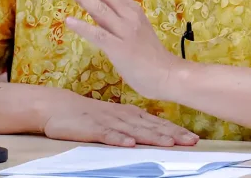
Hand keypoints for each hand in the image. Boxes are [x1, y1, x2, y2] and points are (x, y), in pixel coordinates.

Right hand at [44, 95, 197, 146]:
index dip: (175, 130)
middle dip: (172, 135)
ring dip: (153, 137)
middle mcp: (123, 117)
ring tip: (170, 143)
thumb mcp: (114, 117)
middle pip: (151, 127)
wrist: (58, 106)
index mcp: (129, 114)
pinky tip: (130, 144)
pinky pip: (108, 135)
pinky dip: (119, 139)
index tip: (192, 137)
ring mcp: (108, 122)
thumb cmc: (88, 114)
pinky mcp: (92, 128)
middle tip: (191, 141)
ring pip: (134, 131)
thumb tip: (155, 133)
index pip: (156, 123)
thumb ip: (133, 124)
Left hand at [62, 0, 180, 100]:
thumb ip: (114, 15)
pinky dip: (84, 28)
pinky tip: (69, 21)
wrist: (166, 74)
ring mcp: (124, 32)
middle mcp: (128, 15)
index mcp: (131, 8)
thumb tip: (94, 3)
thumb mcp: (132, 27)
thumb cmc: (149, 53)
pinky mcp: (119, 49)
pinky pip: (99, 36)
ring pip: (100, 9)